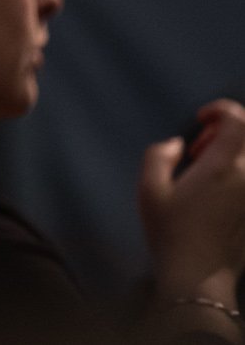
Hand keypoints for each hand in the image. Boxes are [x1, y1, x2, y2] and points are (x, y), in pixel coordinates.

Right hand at [140, 99, 244, 323]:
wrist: (200, 277)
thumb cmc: (171, 231)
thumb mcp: (149, 188)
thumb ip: (159, 155)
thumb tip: (180, 145)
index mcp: (223, 166)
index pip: (239, 120)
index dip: (222, 109)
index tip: (202, 119)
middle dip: (228, 130)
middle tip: (201, 146)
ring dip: (233, 153)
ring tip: (208, 168)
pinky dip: (237, 173)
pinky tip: (217, 190)